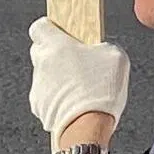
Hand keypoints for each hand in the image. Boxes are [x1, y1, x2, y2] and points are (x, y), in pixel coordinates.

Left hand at [28, 18, 128, 147]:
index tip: (63, 33)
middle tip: (77, 61)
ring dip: (58, 78)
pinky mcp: (39, 107)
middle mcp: (42, 63)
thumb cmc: (98, 92)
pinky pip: (46, 97)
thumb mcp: (116, 56)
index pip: (40, 26)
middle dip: (56, 54)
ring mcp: (38, 86)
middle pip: (41, 50)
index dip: (52, 29)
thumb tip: (102, 50)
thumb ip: (103, 47)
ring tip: (81, 87)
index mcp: (56, 44)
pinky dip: (57, 98)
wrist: (87, 128)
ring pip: (44, 75)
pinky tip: (75, 102)